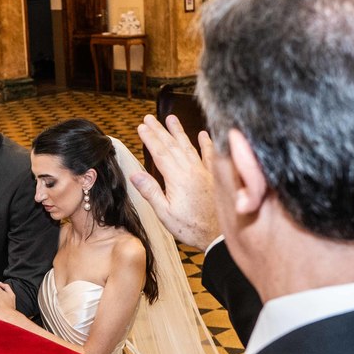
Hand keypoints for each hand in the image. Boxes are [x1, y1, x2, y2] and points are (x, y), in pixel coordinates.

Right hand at [131, 115, 219, 248]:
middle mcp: (191, 170)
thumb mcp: (165, 214)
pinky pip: (210, 156)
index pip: (160, 153)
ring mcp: (204, 172)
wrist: (218, 235)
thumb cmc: (191, 227)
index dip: (150, 139)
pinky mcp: (214, 177)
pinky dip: (206, 144)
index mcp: (177, 178)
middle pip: (172, 145)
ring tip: (171, 118)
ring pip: (189, 146)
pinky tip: (203, 134)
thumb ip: (151, 192)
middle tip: (149, 118)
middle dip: (159, 130)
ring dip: (179, 132)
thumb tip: (134, 174)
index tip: (141, 127)